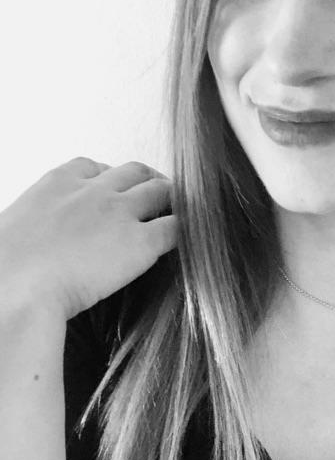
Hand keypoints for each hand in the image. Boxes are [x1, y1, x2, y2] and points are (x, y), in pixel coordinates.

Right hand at [0, 157, 178, 319]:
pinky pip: (176, 226)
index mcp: (58, 184)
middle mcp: (94, 191)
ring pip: (161, 189)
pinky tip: (191, 235)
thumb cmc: (4, 270)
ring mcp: (120, 213)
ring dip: (173, 197)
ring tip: (181, 208)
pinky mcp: (141, 242)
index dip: (109, 178)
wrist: (14, 291)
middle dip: (148, 180)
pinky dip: (187, 227)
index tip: (114, 189)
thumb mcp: (13, 229)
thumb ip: (38, 224)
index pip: (92, 167)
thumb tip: (39, 240)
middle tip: (157, 194)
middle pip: (134, 171)